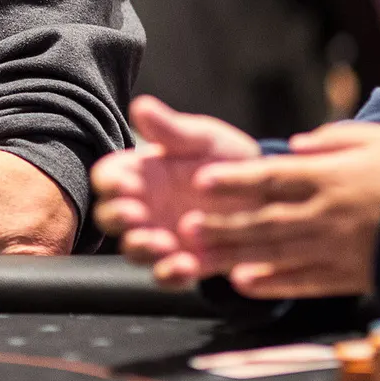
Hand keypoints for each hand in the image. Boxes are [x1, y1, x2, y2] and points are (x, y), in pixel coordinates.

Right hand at [91, 96, 260, 287]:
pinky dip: (171, 274)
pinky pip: (167, 275)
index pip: (107, 178)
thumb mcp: (203, 139)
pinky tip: (186, 265)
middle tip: (136, 214)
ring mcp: (161, 237)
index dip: (110, 183)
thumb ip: (171, 130)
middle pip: (110, 218)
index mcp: (140, 172)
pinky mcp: (185, 263)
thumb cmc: (229, 159)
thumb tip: (141, 105)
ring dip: (142, 248)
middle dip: (118, 218)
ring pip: (134, 250)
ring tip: (163, 243)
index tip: (126, 183)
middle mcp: (144, 207)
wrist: (272, 195)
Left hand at [186, 122, 379, 298]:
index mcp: (333, 178)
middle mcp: (329, 215)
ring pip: (278, 253)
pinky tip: (243, 283)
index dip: (236, 180)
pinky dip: (273, 283)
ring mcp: (337, 249)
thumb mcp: (378, 141)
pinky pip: (305, 282)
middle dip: (225, 223)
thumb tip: (295, 145)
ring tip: (201, 255)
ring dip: (237, 254)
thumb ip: (334, 138)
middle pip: (267, 219)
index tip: (201, 180)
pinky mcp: (348, 276)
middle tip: (186, 225)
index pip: (275, 178)